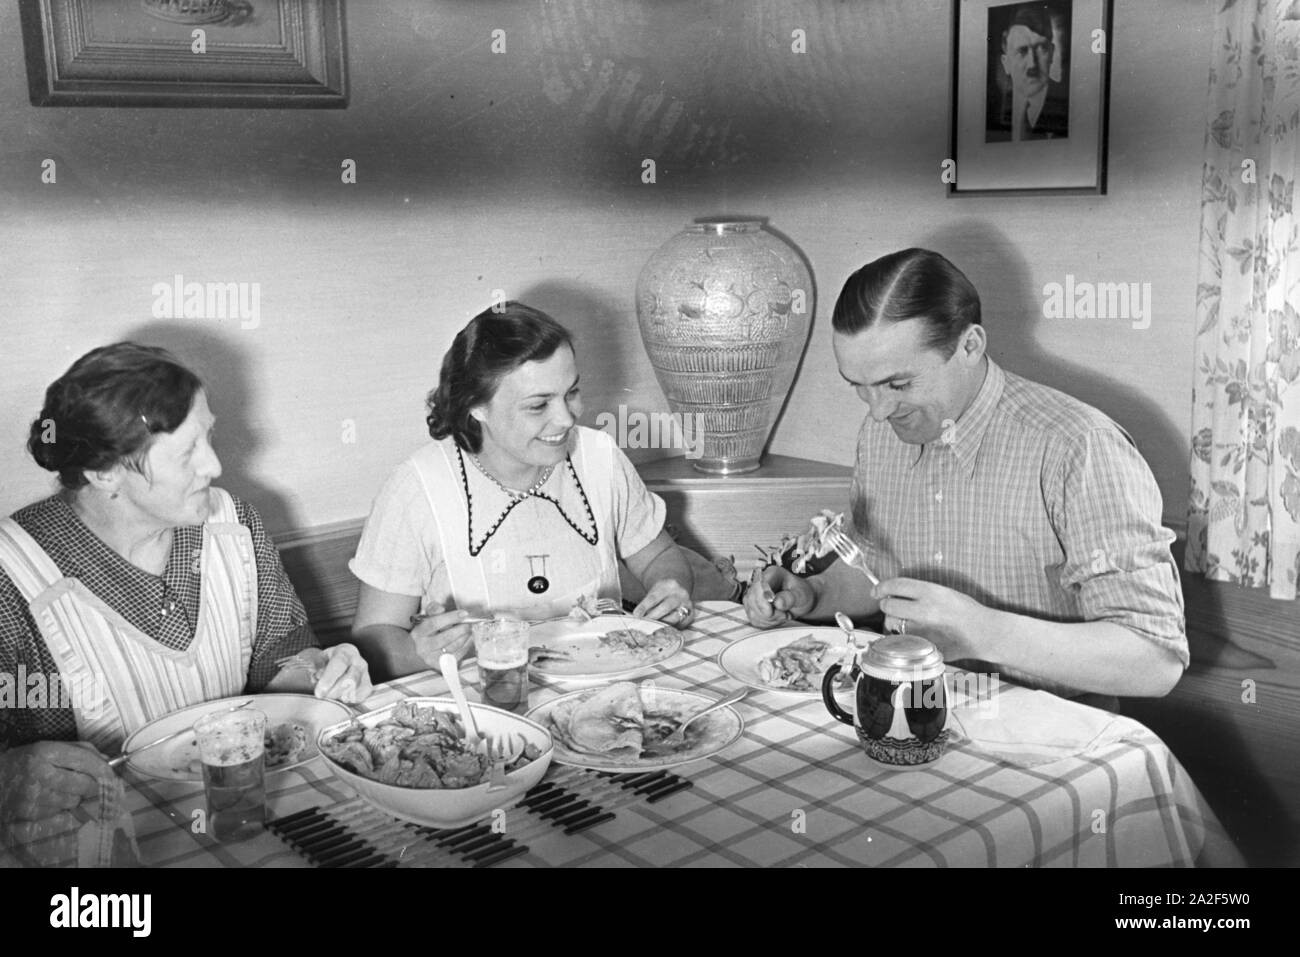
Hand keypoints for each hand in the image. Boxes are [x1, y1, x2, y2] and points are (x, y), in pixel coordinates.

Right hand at [0, 741, 110, 858]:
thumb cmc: (26, 760)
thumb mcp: (50, 747)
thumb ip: (80, 750)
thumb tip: (107, 760)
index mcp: (45, 752)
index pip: (84, 760)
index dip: (102, 769)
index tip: (112, 774)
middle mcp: (39, 773)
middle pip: (83, 784)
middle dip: (92, 785)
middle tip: (90, 783)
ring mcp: (33, 795)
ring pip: (73, 800)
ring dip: (75, 796)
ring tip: (62, 788)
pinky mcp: (29, 812)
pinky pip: (58, 811)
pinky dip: (60, 805)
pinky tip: (49, 797)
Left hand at [307, 643, 373, 703]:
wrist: (341, 662)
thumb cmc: (328, 662)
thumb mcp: (318, 660)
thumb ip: (315, 668)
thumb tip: (316, 678)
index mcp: (345, 652)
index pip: (339, 664)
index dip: (328, 679)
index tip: (319, 692)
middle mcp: (358, 661)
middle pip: (350, 679)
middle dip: (334, 692)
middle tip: (322, 696)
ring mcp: (365, 674)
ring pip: (355, 690)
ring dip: (340, 696)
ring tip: (331, 695)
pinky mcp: (368, 685)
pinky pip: (360, 696)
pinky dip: (349, 700)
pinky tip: (341, 697)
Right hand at [410, 606, 473, 667]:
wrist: (420, 651)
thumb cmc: (427, 632)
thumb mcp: (426, 619)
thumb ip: (433, 610)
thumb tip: (440, 608)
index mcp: (419, 633)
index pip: (434, 623)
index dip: (451, 617)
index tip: (464, 613)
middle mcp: (423, 647)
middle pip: (446, 637)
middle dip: (461, 629)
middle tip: (468, 623)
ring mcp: (432, 658)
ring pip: (453, 647)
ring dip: (465, 637)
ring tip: (468, 630)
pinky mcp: (441, 665)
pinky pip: (457, 655)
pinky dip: (466, 646)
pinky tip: (468, 639)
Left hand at [633, 579, 693, 627]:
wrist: (679, 588)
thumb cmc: (662, 592)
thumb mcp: (655, 592)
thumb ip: (648, 604)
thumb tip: (638, 617)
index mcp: (669, 585)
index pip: (654, 597)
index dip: (644, 607)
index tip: (636, 615)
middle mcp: (680, 593)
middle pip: (666, 607)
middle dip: (653, 617)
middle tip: (643, 624)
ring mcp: (688, 603)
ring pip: (675, 617)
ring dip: (662, 624)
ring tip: (653, 628)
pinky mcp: (692, 613)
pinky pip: (681, 624)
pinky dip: (672, 628)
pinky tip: (664, 629)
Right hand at [744, 564, 816, 627]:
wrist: (802, 602)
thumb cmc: (803, 595)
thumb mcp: (802, 595)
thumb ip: (790, 598)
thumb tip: (777, 602)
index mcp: (773, 574)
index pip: (759, 586)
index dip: (762, 601)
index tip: (770, 613)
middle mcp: (760, 582)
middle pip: (753, 601)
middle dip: (770, 614)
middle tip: (786, 614)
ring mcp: (754, 595)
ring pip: (753, 612)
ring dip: (770, 620)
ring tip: (784, 615)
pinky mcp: (753, 607)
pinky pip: (754, 620)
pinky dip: (767, 623)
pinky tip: (777, 618)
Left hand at [872, 578, 988, 660]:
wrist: (983, 632)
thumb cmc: (965, 610)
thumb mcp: (943, 592)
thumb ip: (918, 592)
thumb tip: (892, 592)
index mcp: (930, 592)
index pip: (895, 585)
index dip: (881, 587)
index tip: (876, 591)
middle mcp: (924, 610)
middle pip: (888, 606)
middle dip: (886, 605)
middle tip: (891, 606)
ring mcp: (922, 631)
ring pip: (893, 624)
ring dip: (894, 622)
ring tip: (908, 622)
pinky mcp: (923, 647)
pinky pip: (903, 640)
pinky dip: (904, 637)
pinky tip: (916, 634)